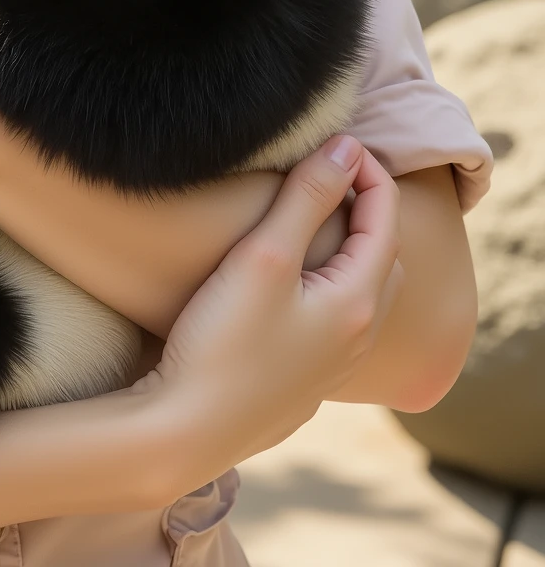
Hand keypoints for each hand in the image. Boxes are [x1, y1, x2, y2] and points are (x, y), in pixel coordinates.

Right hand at [144, 136, 402, 479]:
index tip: (340, 138)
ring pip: (366, 297)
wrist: (185, 432)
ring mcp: (332, 369)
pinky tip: (298, 283)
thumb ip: (308, 198)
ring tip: (320, 220)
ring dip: (355, 252)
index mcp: (356, 303)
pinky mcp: (303, 385)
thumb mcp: (264, 255)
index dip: (369, 173)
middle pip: (384, 260)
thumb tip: (348, 147)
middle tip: (335, 174)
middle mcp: (357, 339)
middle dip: (370, 211)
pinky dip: (335, 287)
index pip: (385, 222)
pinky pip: (340, 325)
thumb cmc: (222, 340)